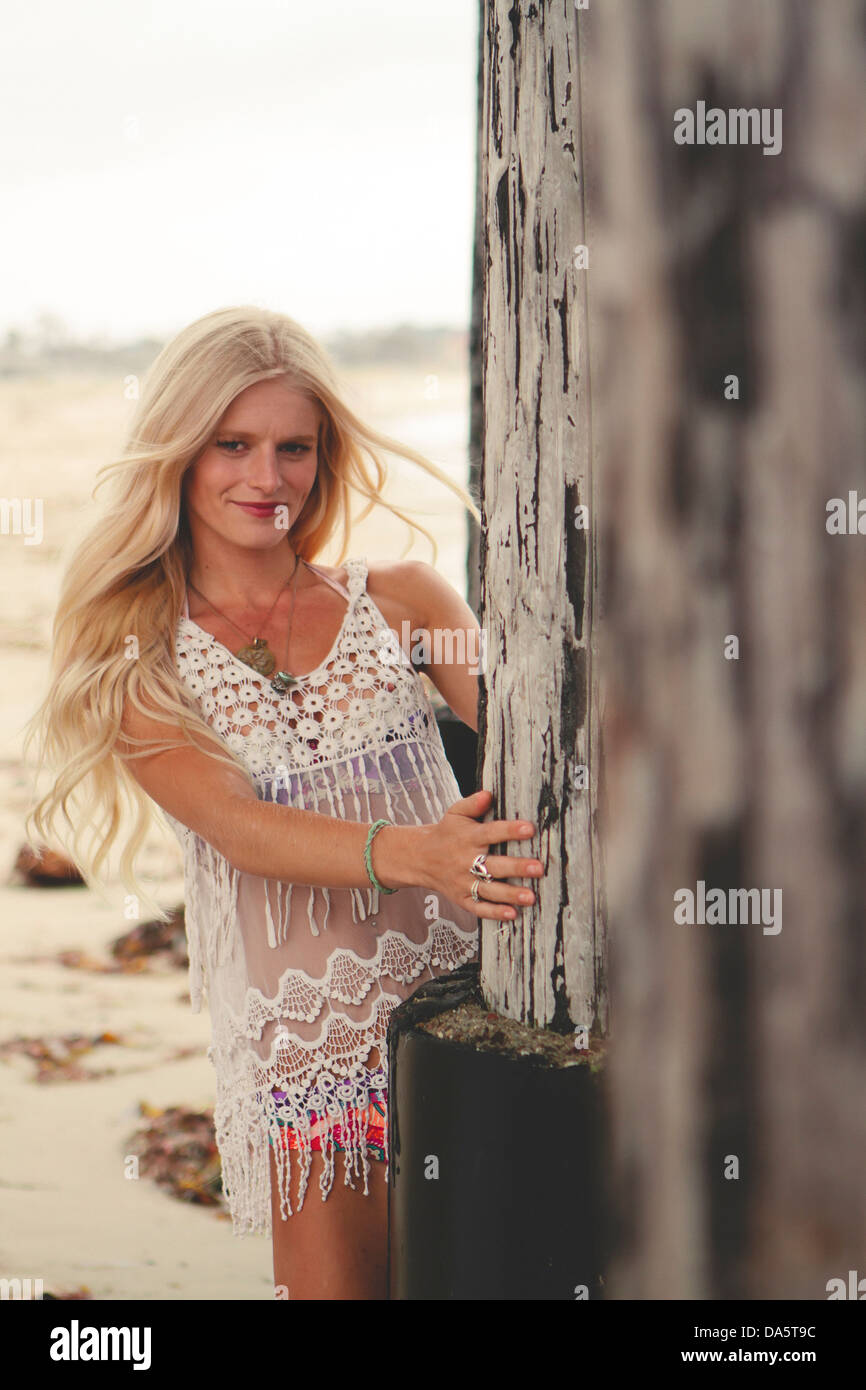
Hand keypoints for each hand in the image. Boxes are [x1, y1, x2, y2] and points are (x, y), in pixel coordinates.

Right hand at [416, 788, 543, 921]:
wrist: (419, 858)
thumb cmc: (445, 833)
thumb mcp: (455, 813)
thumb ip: (473, 804)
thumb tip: (489, 794)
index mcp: (468, 838)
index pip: (491, 832)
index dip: (510, 830)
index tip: (529, 828)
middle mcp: (466, 861)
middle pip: (494, 866)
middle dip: (516, 867)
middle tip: (538, 868)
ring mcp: (463, 882)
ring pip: (489, 890)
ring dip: (510, 894)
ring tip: (531, 896)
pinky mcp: (462, 898)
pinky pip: (478, 908)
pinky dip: (494, 912)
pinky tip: (512, 914)